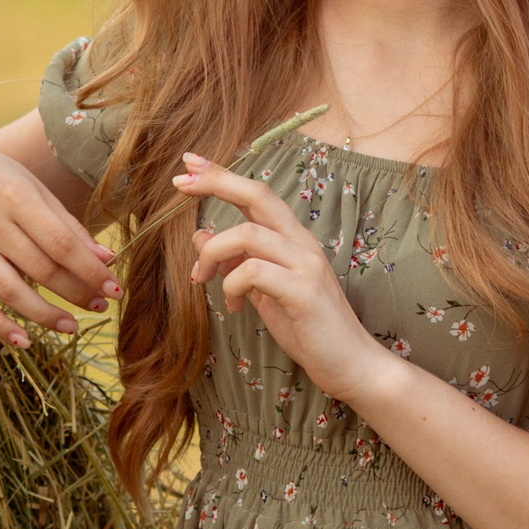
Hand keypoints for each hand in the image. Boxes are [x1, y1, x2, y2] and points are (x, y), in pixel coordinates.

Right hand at [0, 137, 119, 347]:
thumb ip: (68, 225)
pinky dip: (0, 327)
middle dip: (76, 293)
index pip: (62, 244)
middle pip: (41, 269)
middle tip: (100, 306)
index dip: (91, 272)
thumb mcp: (35, 189)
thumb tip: (105, 260)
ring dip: (45, 316)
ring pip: (11, 292)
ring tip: (71, 327)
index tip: (115, 290)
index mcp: (15, 196)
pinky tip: (25, 341)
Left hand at [176, 151, 393, 401]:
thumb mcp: (262, 292)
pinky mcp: (304, 291)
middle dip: (216, 182)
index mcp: (292, 240)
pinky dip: (232, 285)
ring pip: (247, 235)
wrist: (349, 363)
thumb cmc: (307, 328)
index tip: (189, 164)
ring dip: (212, 254)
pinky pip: (254, 271)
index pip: (257, 194)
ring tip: (200, 279)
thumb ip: (235, 262)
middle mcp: (302, 243)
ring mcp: (306, 265)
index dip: (223, 175)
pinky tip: (236, 307)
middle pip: (258, 194)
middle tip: (179, 183)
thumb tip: (199, 235)